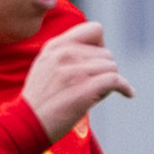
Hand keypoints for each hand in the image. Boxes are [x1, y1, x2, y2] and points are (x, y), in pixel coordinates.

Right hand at [24, 21, 131, 140]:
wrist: (26, 124)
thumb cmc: (40, 100)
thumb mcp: (45, 65)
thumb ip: (66, 54)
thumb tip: (98, 52)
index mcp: (56, 46)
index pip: (94, 29)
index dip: (101, 45)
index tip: (97, 61)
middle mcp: (65, 54)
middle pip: (106, 52)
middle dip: (104, 69)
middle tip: (93, 85)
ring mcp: (74, 71)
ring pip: (112, 66)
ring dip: (109, 81)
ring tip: (94, 93)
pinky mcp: (84, 89)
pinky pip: (116, 80)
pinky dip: (125, 87)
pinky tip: (127, 93)